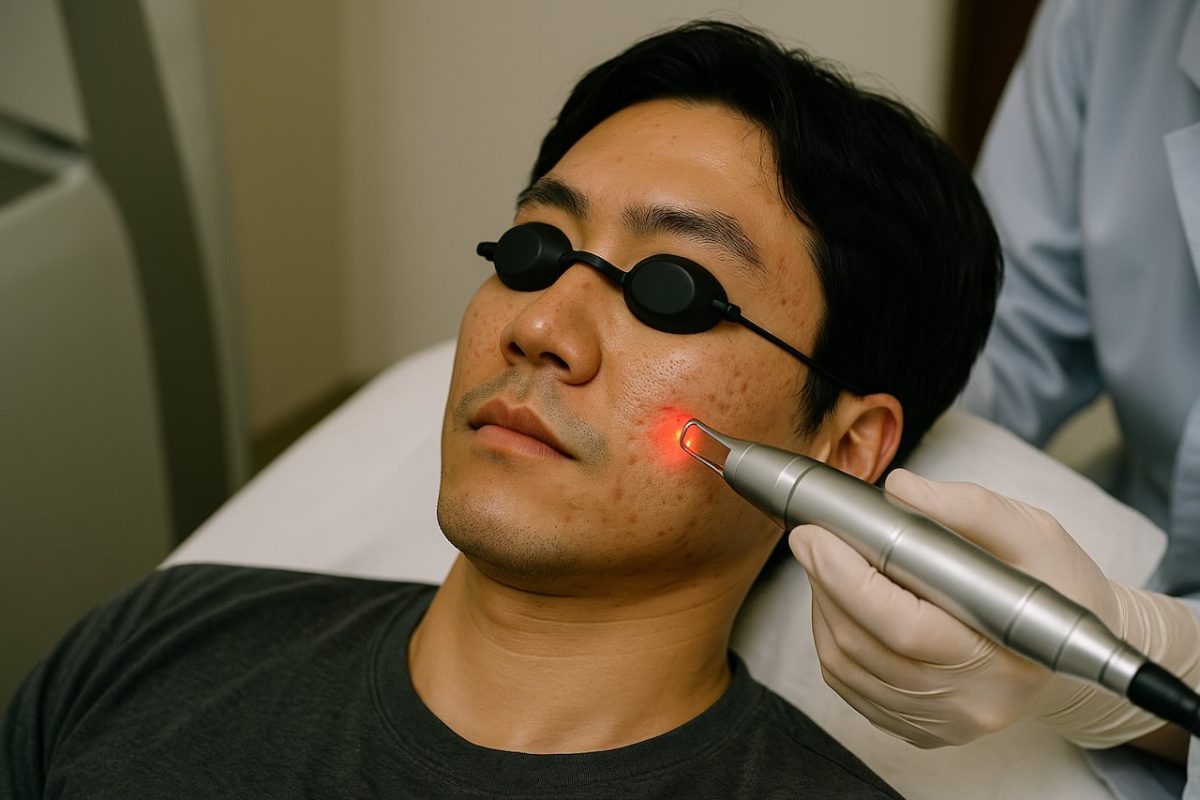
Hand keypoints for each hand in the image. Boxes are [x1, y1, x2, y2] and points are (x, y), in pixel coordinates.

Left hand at [787, 469, 1123, 747]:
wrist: (1071, 643)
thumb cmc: (1054, 584)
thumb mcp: (1030, 532)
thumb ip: (967, 507)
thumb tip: (899, 489)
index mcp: (1004, 655)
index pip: (902, 624)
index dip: (845, 577)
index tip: (814, 533)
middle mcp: (969, 702)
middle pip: (862, 647)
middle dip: (823, 583)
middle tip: (812, 537)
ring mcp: (941, 722)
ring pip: (845, 667)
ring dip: (822, 608)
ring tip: (830, 564)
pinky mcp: (919, 727)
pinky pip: (849, 686)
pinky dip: (832, 638)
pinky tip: (843, 603)